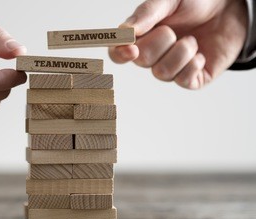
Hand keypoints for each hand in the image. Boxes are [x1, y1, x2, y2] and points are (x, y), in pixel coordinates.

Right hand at [109, 0, 247, 89]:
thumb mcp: (169, 0)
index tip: (131, 48)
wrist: (229, 7)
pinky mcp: (192, 78)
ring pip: (162, 73)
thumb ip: (147, 14)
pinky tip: (200, 53)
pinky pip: (183, 81)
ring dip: (180, 53)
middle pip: (142, 61)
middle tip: (172, 30)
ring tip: (192, 39)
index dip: (120, 54)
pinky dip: (193, 65)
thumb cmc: (196, 2)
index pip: (118, 53)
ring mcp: (172, 68)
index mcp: (141, 36)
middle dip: (159, 43)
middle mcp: (153, 55)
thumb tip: (126, 32)